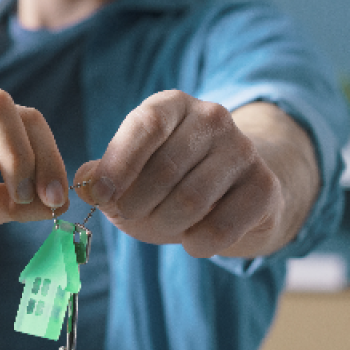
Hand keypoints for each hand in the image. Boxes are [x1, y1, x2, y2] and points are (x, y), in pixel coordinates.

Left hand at [73, 92, 316, 257]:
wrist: (233, 197)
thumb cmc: (168, 183)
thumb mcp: (128, 176)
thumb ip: (100, 178)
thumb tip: (85, 184)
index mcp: (172, 106)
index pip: (146, 125)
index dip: (119, 163)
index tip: (100, 194)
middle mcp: (212, 118)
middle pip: (165, 171)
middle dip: (138, 206)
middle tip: (133, 216)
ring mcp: (243, 150)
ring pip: (191, 201)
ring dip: (165, 225)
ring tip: (163, 224)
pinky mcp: (264, 187)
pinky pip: (220, 228)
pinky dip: (197, 244)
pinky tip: (193, 239)